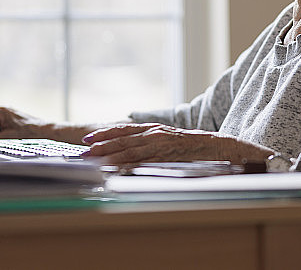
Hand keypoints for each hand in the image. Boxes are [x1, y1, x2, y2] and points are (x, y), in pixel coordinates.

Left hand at [81, 123, 271, 164]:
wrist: (220, 147)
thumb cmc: (194, 148)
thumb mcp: (170, 142)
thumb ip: (153, 145)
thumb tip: (133, 155)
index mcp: (154, 129)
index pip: (124, 130)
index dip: (105, 134)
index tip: (87, 140)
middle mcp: (155, 133)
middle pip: (122, 140)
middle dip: (100, 146)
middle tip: (80, 153)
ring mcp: (161, 144)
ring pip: (130, 150)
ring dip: (108, 156)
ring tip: (91, 162)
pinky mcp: (168, 156)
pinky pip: (145, 162)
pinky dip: (128, 166)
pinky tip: (116, 172)